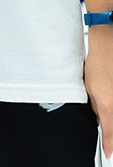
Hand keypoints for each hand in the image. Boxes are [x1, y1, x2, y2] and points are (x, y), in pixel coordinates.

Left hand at [86, 27, 112, 157]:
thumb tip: (101, 120)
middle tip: (109, 140)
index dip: (109, 146)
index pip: (111, 134)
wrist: (106, 46)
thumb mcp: (89, 89)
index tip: (108, 153)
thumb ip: (97, 108)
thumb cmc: (95, 64)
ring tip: (107, 110)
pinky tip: (110, 103)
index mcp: (109, 105)